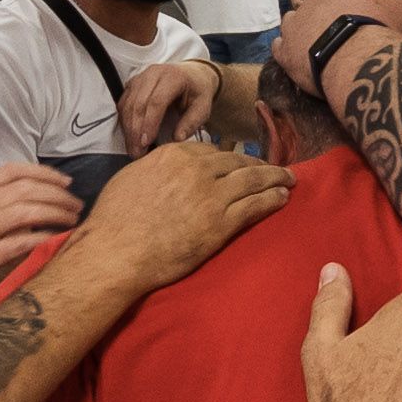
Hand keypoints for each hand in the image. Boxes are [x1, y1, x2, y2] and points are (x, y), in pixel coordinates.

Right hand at [0, 163, 87, 318]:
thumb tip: (41, 205)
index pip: (11, 171)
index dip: (44, 173)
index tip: (67, 182)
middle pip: (24, 188)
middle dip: (58, 194)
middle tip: (77, 205)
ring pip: (25, 211)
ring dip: (56, 213)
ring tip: (73, 221)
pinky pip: (20, 242)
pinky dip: (44, 238)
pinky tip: (58, 240)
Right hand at [81, 141, 294, 290]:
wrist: (116, 251)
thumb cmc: (113, 219)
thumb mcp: (131, 178)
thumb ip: (155, 169)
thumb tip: (163, 170)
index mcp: (174, 156)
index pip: (210, 151)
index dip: (228, 157)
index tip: (238, 163)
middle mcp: (197, 170)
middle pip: (237, 161)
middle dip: (258, 163)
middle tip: (273, 168)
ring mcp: (212, 196)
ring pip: (253, 179)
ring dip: (274, 177)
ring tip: (288, 179)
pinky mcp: (221, 224)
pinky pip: (254, 206)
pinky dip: (271, 199)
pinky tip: (282, 197)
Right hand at [118, 60, 221, 157]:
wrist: (192, 75)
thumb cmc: (197, 92)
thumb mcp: (203, 106)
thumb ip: (192, 122)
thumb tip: (177, 139)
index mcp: (173, 77)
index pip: (157, 101)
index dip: (149, 123)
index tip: (146, 142)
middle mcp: (154, 74)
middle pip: (139, 104)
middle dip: (136, 131)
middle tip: (137, 152)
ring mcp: (141, 77)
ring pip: (128, 104)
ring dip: (128, 129)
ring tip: (133, 148)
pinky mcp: (132, 84)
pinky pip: (123, 103)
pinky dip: (124, 121)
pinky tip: (130, 136)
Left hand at [272, 0, 401, 97]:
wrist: (358, 62)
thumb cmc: (382, 32)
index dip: (360, 3)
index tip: (367, 18)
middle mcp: (312, 0)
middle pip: (321, 5)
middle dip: (331, 17)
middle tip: (344, 36)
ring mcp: (294, 24)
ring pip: (295, 22)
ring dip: (305, 30)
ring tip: (319, 47)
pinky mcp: (284, 50)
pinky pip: (280, 46)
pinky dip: (289, 50)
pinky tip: (300, 58)